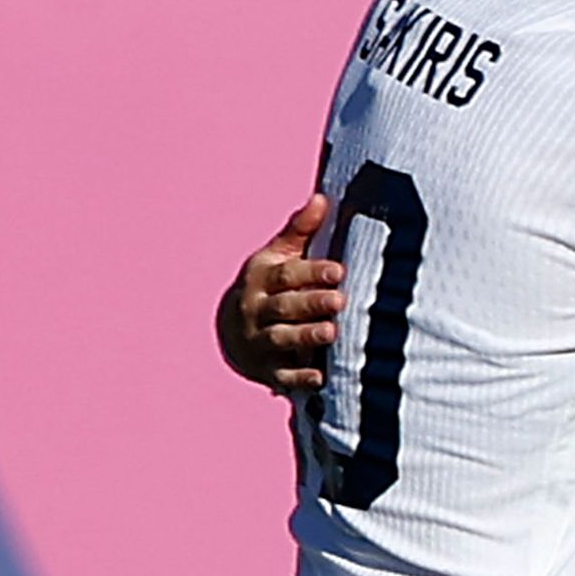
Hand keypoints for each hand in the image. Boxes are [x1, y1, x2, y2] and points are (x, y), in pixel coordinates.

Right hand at [215, 195, 347, 392]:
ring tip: (331, 332)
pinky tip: (321, 377)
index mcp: (261, 279)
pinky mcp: (267, 368)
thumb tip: (323, 198)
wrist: (234, 329)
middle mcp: (256, 310)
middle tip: (340, 300)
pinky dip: (300, 377)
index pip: (287, 275)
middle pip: (284, 306)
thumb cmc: (270, 284)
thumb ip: (301, 230)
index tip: (338, 271)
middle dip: (312, 303)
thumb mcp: (278, 255)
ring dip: (306, 337)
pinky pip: (283, 374)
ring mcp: (259, 340)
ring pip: (282, 338)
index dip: (312, 273)